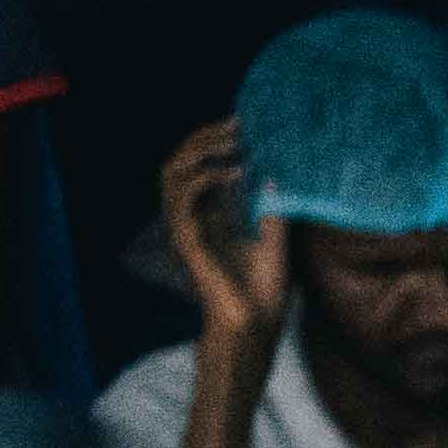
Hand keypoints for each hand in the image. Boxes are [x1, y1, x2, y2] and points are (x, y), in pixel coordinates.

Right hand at [155, 120, 288, 353]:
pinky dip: (205, 180)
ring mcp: (185, 227)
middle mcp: (191, 216)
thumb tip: (275, 176)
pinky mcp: (187, 241)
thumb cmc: (263, 286)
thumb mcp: (274, 237)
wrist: (257, 322)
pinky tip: (233, 172)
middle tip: (235, 126)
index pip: (198, 164)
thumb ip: (271, 207)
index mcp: (207, 212)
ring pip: (172, 174)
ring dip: (201, 152)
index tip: (242, 125)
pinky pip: (184, 201)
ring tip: (233, 143)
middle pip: (179, 162)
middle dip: (204, 139)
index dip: (214, 141)